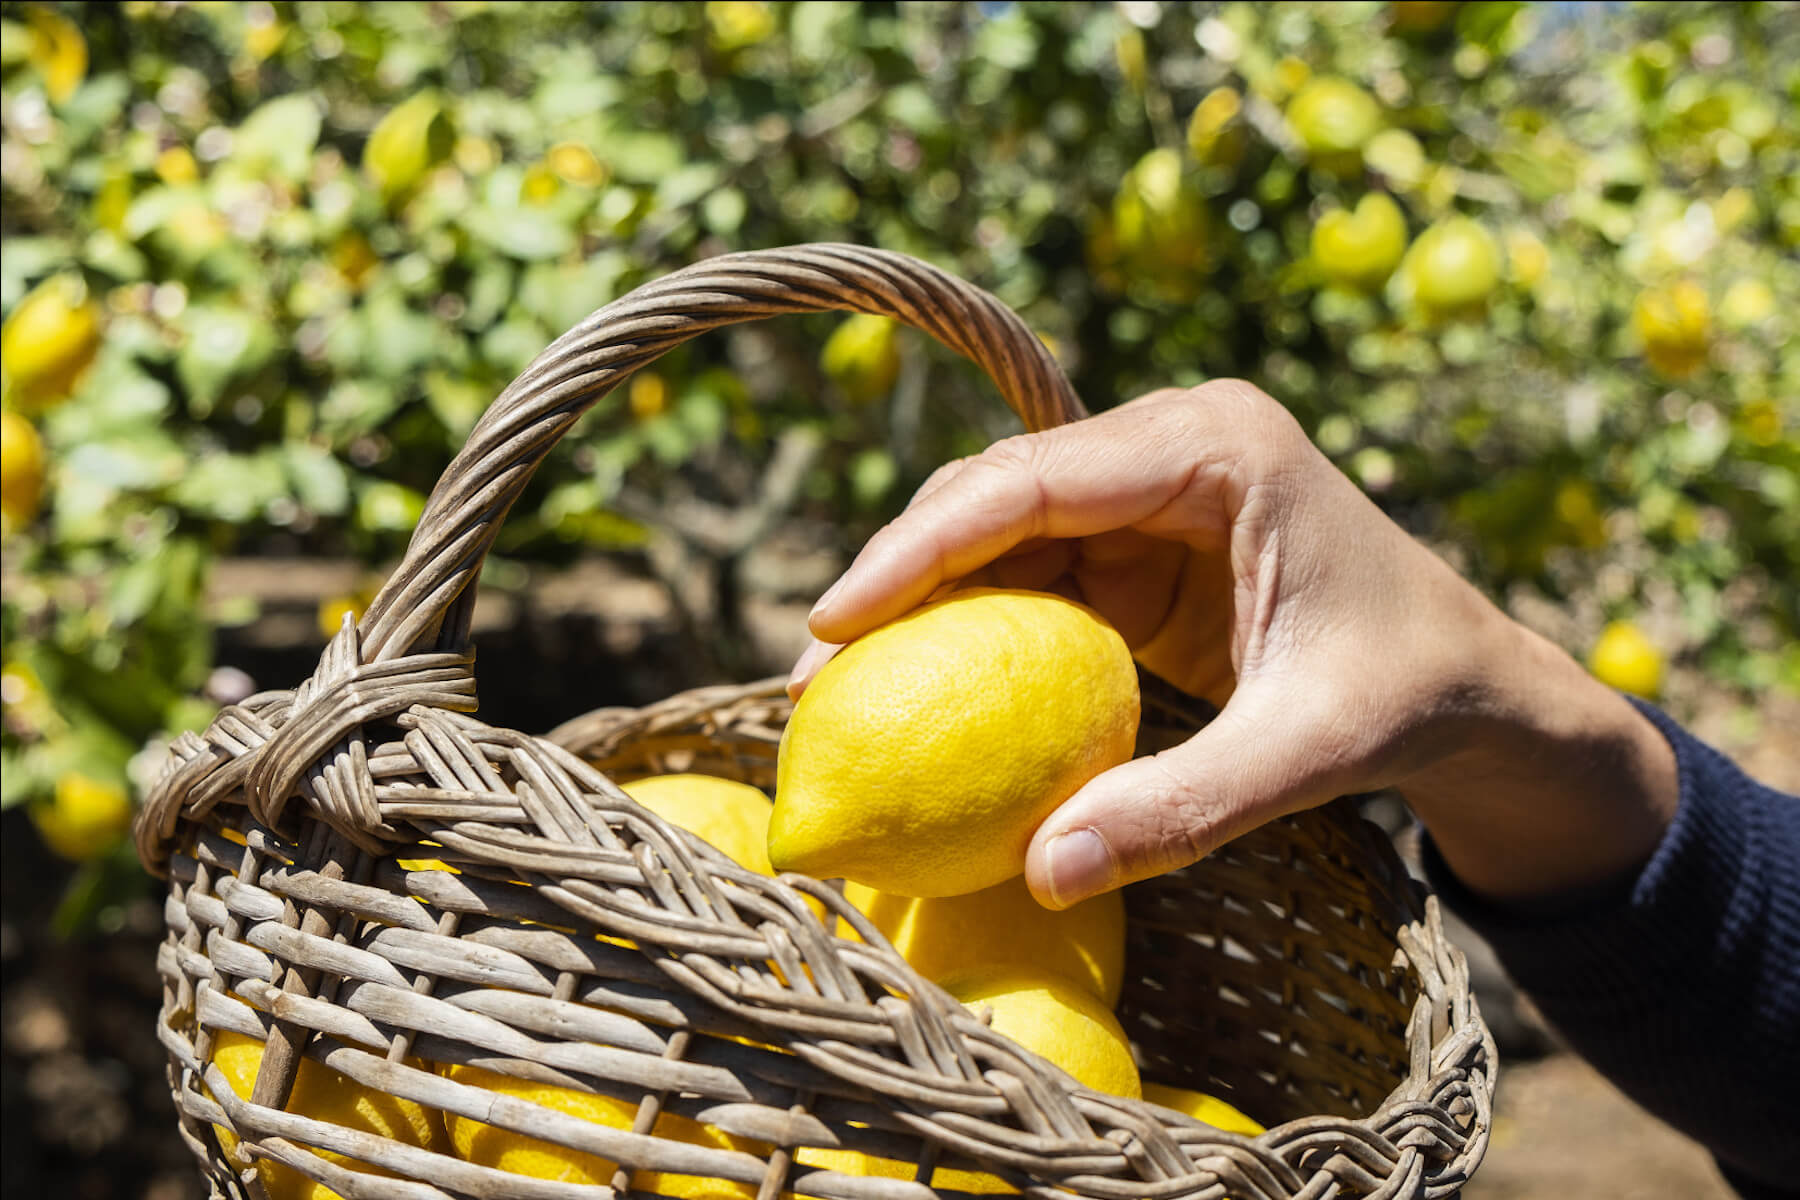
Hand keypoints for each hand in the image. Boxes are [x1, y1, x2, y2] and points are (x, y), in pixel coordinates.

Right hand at [789, 381, 1676, 909]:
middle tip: (815, 679)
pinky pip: (1027, 574)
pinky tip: (917, 693)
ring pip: (995, 530)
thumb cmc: (1409, 693)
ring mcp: (1146, 491)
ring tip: (841, 693)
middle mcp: (1169, 445)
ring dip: (920, 605)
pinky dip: (968, 630)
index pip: (1033, 479)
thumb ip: (1183, 810)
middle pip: (995, 491)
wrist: (1472, 682)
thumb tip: (1040, 875)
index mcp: (1217, 448)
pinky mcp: (1134, 544)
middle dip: (899, 576)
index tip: (832, 618)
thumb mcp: (1308, 752)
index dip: (921, 544)